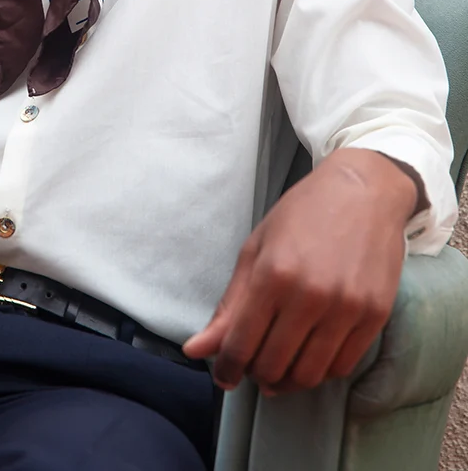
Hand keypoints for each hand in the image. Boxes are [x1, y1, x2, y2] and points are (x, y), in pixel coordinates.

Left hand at [182, 149, 417, 395]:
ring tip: (277, 367)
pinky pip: (342, 366)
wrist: (364, 191)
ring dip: (286, 380)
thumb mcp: (256, 249)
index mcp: (273, 275)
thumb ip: (229, 304)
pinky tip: (307, 356)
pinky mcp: (376, 316)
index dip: (226, 368)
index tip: (223, 374)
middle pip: (273, 365)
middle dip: (254, 373)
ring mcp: (347, 309)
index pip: (240, 344)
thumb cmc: (303, 214)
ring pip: (308, 374)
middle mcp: (310, 296)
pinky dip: (319, 372)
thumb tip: (195, 349)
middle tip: (251, 365)